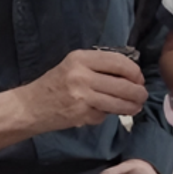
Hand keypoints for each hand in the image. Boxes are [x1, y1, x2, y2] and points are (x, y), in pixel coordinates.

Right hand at [23, 50, 147, 133]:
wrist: (30, 106)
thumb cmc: (54, 84)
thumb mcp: (73, 66)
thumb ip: (98, 67)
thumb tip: (130, 76)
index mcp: (80, 58)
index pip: (118, 62)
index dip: (134, 71)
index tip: (138, 78)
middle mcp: (81, 75)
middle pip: (123, 84)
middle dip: (138, 92)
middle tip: (142, 95)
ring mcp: (82, 96)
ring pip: (119, 102)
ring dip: (132, 106)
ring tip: (136, 106)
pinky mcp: (82, 114)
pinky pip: (105, 114)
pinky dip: (109, 114)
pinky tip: (106, 112)